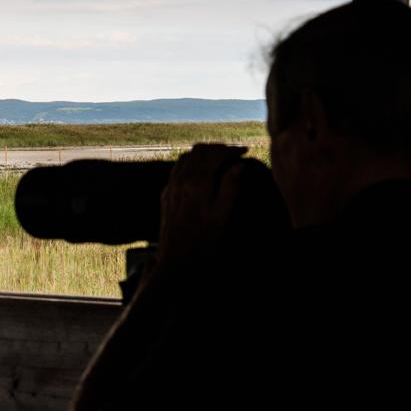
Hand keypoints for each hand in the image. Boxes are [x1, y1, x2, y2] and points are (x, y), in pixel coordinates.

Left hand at [156, 142, 247, 263]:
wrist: (177, 263)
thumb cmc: (204, 243)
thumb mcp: (223, 215)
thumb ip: (230, 187)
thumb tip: (239, 165)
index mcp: (198, 184)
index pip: (215, 154)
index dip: (232, 150)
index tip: (245, 151)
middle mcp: (181, 181)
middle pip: (200, 151)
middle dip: (219, 148)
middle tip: (234, 153)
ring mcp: (171, 187)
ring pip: (187, 156)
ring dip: (204, 153)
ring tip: (219, 159)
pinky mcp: (166, 195)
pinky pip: (177, 168)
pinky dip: (190, 162)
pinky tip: (199, 170)